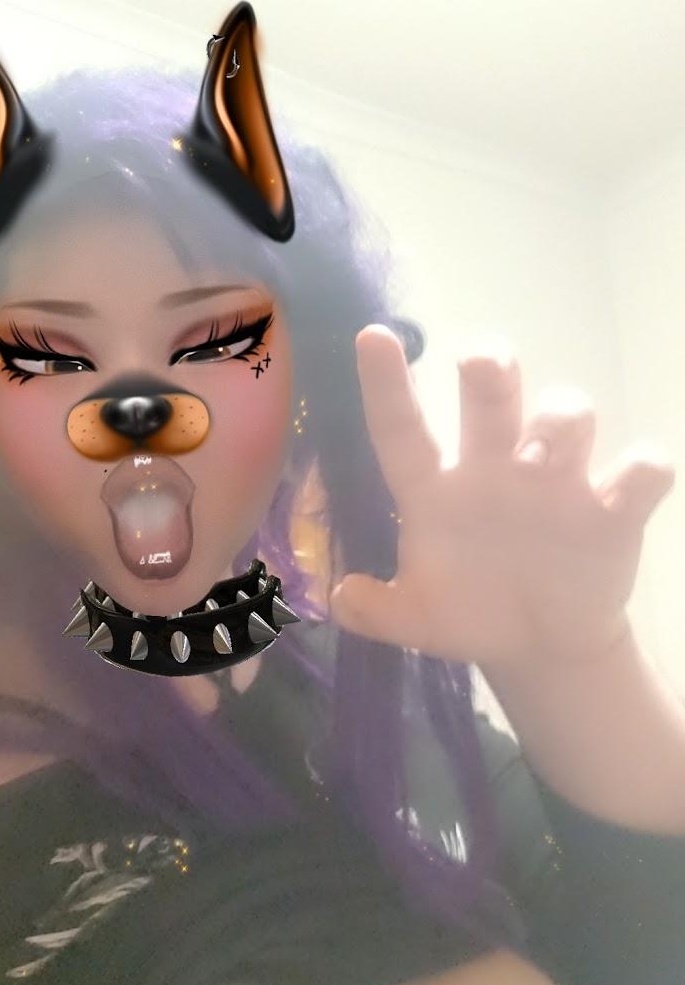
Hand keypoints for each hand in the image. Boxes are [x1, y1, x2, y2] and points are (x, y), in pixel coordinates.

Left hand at [329, 325, 674, 668]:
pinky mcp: (613, 510)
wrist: (538, 647)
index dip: (388, 387)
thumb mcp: (418, 623)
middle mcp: (495, 469)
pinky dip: (642, 470)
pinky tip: (627, 492)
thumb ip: (378, 613)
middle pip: (492, 394)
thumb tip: (342, 596)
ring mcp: (556, 483)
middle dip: (490, 366)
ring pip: (566, 414)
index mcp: (438, 490)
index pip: (404, 430)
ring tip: (539, 464)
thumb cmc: (470, 615)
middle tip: (482, 365)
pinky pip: (641, 469)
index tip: (373, 337)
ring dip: (557, 423)